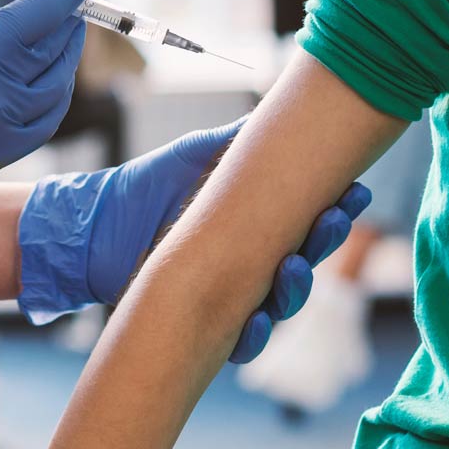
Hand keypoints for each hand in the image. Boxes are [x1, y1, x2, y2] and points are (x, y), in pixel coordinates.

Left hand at [15, 118, 370, 362]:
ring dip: (297, 288)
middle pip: (307, 257)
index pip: (310, 217)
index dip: (337, 207)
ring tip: (295, 266)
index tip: (354, 189)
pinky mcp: (208, 327)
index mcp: (259, 222)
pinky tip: (257, 319)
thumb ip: (235, 141)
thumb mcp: (194, 155)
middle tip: (333, 218)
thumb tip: (278, 109)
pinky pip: (242, 340)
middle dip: (325, 240)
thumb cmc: (147, 188)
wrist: (95, 228)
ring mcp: (235, 295)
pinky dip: (253, 333)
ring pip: (283, 302)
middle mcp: (255, 261)